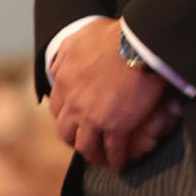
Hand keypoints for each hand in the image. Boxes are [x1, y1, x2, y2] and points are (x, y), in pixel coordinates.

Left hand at [48, 19, 181, 168]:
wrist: (139, 43)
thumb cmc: (113, 34)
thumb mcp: (79, 37)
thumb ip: (64, 53)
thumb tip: (56, 67)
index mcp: (64, 81)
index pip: (57, 108)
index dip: (66, 116)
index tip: (75, 119)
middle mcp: (74, 103)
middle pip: (66, 132)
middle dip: (74, 139)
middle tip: (85, 142)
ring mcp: (94, 117)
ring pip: (86, 147)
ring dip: (93, 155)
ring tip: (102, 158)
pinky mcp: (117, 126)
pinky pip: (113, 150)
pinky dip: (116, 158)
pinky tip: (121, 160)